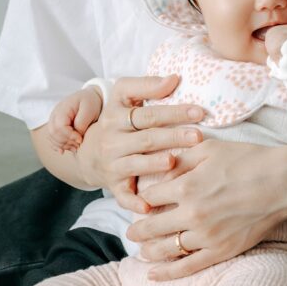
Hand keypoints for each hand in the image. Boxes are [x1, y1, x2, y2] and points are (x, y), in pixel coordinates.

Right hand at [41, 86, 105, 156]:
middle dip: (66, 142)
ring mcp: (54, 120)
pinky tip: (62, 151)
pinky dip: (56, 145)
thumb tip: (77, 135)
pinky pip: (52, 137)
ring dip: (62, 145)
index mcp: (63, 108)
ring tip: (75, 148)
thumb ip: (82, 123)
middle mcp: (55, 114)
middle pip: (53, 133)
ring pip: (51, 136)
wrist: (90, 97)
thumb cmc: (90, 102)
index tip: (80, 139)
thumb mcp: (89, 110)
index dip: (69, 136)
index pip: (60, 126)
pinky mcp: (56, 125)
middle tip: (78, 145)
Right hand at [75, 74, 204, 214]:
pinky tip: (149, 207)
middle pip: (146, 138)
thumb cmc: (116, 120)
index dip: (173, 112)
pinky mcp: (114, 185)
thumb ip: (147, 85)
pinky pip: (124, 196)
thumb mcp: (123, 96)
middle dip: (173, 137)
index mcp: (116, 117)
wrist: (88, 152)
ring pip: (136, 164)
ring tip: (174, 161)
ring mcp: (113, 164)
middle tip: (198, 136)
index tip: (199, 111)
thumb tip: (175, 78)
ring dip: (154, 164)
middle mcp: (112, 141)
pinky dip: (135, 203)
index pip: (148, 113)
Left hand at [126, 136, 286, 279]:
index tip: (140, 202)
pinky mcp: (220, 251)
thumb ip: (179, 159)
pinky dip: (166, 273)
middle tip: (131, 232)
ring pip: (164, 249)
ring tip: (142, 250)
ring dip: (148, 251)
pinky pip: (187, 266)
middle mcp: (191, 214)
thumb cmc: (248, 160)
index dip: (141, 199)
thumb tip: (158, 169)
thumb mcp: (209, 148)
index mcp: (185, 187)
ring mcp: (205, 236)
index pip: (148, 197)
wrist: (284, 182)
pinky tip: (152, 274)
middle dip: (137, 230)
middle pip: (150, 226)